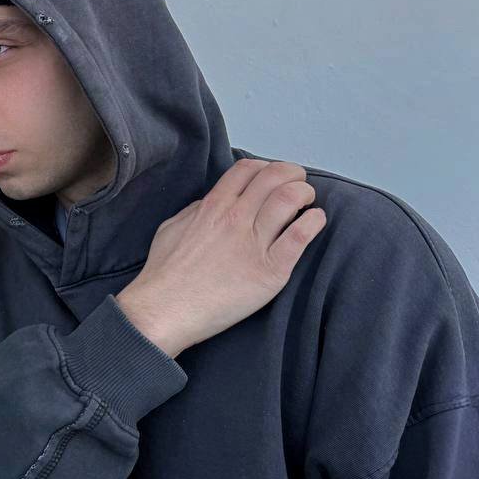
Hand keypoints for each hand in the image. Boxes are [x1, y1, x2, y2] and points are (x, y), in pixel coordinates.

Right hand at [115, 159, 325, 357]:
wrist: (165, 310)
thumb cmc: (164, 274)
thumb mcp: (171, 228)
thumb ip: (195, 211)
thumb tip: (212, 203)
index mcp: (212, 207)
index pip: (248, 169)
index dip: (267, 168)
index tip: (273, 178)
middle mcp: (234, 218)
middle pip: (274, 176)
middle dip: (293, 175)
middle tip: (298, 186)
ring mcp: (252, 243)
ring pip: (290, 198)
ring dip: (305, 194)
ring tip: (307, 204)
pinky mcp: (269, 271)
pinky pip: (300, 236)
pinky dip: (314, 222)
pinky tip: (314, 221)